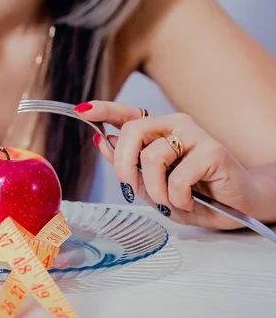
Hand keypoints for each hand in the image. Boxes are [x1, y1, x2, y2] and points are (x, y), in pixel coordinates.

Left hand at [74, 100, 259, 229]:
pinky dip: (177, 197)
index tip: (83, 110)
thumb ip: (129, 165)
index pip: (128, 115)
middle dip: (124, 165)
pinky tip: (188, 200)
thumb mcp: (151, 185)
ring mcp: (195, 135)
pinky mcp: (213, 150)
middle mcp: (175, 126)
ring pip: (152, 157)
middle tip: (133, 188)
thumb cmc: (193, 194)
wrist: (234, 207)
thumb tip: (102, 142)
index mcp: (158, 131)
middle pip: (133, 131)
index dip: (105, 110)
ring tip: (169, 200)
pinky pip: (178, 175)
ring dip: (154, 189)